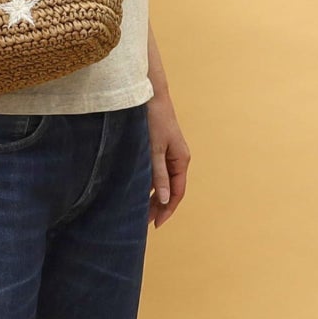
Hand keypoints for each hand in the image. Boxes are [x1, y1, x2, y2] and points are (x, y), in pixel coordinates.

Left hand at [146, 92, 190, 228]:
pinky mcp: (158, 147)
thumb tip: (165, 199)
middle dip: (158, 206)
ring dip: (152, 195)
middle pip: (170, 189)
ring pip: (162, 181)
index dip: (168, 210)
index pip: (177, 192)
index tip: (156, 224)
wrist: (149, 94)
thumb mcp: (154, 149)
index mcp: (181, 160)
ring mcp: (168, 153)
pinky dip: (148, 182)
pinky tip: (136, 189)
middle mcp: (177, 159)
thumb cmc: (153, 119)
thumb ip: (159, 174)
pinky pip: (155, 171)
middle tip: (142, 221)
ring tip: (138, 210)